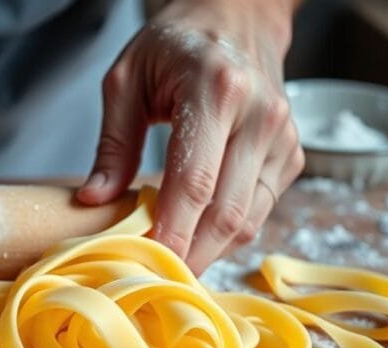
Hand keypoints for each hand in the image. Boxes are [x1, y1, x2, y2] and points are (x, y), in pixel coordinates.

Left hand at [77, 0, 303, 273]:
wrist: (237, 16)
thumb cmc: (176, 44)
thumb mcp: (127, 79)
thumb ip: (113, 143)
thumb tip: (94, 200)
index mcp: (217, 90)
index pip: (194, 184)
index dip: (169, 234)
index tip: (141, 265)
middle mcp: (260, 116)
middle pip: (226, 214)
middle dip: (188, 256)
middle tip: (151, 281)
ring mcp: (282, 138)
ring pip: (248, 222)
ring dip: (208, 253)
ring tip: (169, 266)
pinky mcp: (292, 155)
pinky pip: (259, 212)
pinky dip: (226, 235)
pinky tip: (195, 237)